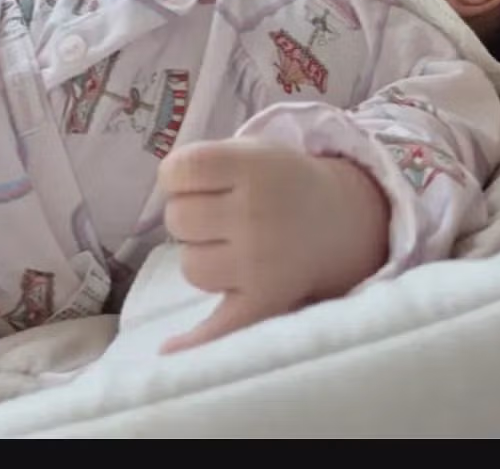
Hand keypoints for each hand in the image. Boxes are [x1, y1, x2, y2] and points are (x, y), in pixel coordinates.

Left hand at [158, 140, 389, 352]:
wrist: (337, 223)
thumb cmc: (280, 182)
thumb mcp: (253, 151)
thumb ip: (206, 161)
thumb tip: (162, 186)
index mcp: (252, 169)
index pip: (182, 170)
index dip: (174, 175)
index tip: (188, 179)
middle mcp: (256, 216)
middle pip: (179, 218)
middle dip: (188, 214)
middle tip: (217, 213)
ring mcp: (259, 264)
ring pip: (190, 266)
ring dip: (200, 256)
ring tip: (228, 246)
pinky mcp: (263, 303)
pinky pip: (218, 325)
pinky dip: (194, 341)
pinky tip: (167, 348)